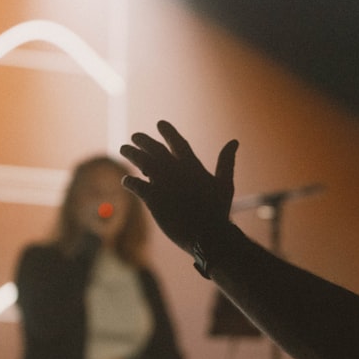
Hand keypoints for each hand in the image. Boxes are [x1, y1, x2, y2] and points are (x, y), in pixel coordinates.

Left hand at [120, 121, 238, 254]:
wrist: (207, 235)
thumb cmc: (218, 212)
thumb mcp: (225, 184)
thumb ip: (226, 162)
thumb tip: (234, 141)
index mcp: (192, 165)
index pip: (178, 142)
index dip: (168, 132)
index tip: (160, 123)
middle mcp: (175, 170)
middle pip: (155, 149)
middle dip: (143, 141)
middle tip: (135, 137)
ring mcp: (163, 183)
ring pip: (141, 161)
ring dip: (132, 154)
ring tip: (124, 149)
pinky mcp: (152, 198)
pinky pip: (135, 184)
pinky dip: (129, 181)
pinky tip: (126, 182)